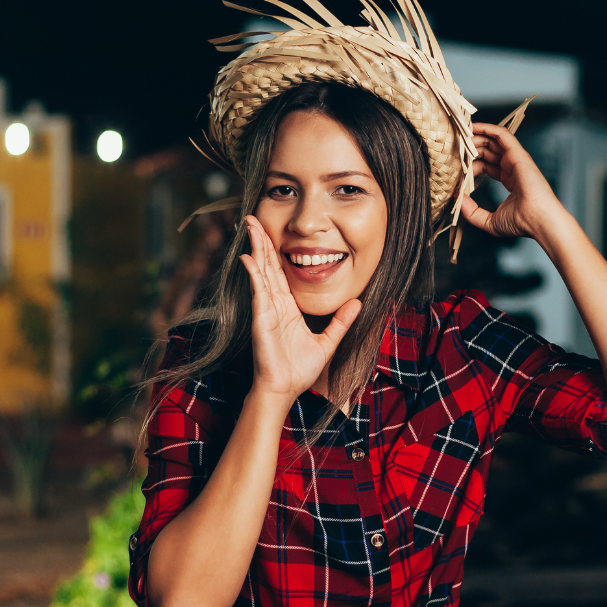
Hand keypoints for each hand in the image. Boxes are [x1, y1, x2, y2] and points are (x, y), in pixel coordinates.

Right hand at [239, 216, 360, 402]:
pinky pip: (257, 290)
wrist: (284, 389)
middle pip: (266, 265)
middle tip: (253, 217)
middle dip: (261, 240)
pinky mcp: (261, 317)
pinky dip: (253, 272)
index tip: (271, 232)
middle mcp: (274, 304)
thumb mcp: (328, 343)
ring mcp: (266, 309)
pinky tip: (248, 256)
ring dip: (255, 247)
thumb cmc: (300, 371)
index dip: (274, 252)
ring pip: (260, 271)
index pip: (279, 272)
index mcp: (287, 308)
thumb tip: (358, 304)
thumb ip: (341, 322)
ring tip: (248, 225)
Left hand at [462, 123, 565, 240]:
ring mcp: (516, 160)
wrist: (538, 220)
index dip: (471, 165)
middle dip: (471, 147)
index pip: (486, 166)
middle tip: (455, 145)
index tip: (457, 169)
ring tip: (461, 132)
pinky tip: (474, 127)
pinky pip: (502, 135)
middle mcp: (513, 167)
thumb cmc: (520, 223)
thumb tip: (458, 199)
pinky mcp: (518, 154)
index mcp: (510, 180)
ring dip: (477, 135)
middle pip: (489, 150)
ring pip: (494, 140)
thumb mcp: (489, 221)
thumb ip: (472, 212)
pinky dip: (488, 128)